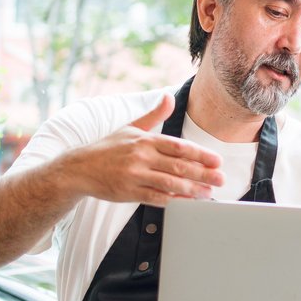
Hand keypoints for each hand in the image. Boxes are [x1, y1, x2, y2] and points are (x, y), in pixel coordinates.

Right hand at [67, 95, 224, 204]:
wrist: (79, 168)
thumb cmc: (108, 148)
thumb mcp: (131, 127)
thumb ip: (154, 115)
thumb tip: (169, 96)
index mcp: (145, 140)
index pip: (178, 147)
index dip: (200, 154)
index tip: (217, 160)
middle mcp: (141, 157)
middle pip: (178, 166)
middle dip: (203, 174)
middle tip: (221, 179)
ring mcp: (135, 175)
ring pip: (170, 184)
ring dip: (192, 190)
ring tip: (209, 193)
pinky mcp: (129, 192)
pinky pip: (156, 198)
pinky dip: (173, 201)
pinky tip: (187, 203)